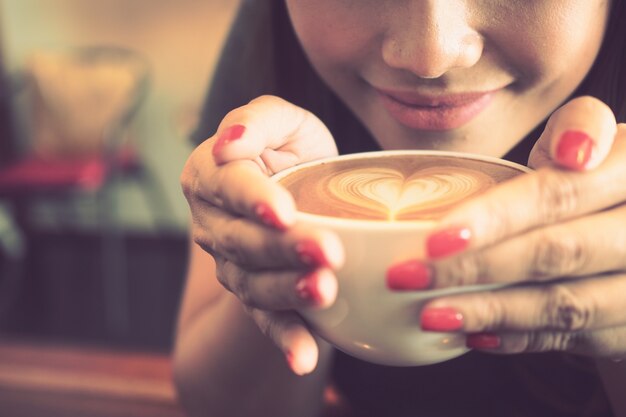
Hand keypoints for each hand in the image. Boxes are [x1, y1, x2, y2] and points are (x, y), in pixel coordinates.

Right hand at [180, 95, 343, 373]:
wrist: (303, 186)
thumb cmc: (292, 148)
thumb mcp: (282, 119)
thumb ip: (256, 118)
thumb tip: (228, 143)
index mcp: (209, 176)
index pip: (227, 186)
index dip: (252, 199)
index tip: (282, 210)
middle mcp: (213, 224)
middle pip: (242, 241)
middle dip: (283, 249)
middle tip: (327, 251)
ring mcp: (232, 265)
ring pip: (254, 283)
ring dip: (288, 292)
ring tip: (324, 291)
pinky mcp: (257, 295)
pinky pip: (266, 320)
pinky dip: (284, 339)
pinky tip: (304, 357)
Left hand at [387, 96, 625, 358]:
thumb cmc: (598, 185)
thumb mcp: (593, 146)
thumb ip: (575, 131)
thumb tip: (570, 148)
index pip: (560, 191)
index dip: (497, 215)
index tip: (435, 238)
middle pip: (556, 251)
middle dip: (474, 268)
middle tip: (406, 276)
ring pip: (565, 304)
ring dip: (489, 310)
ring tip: (429, 314)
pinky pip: (570, 337)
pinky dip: (516, 337)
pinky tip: (470, 334)